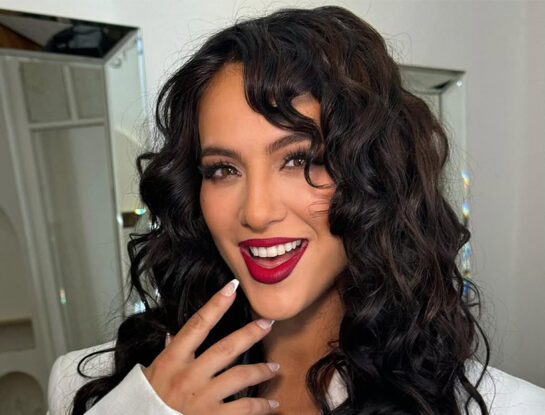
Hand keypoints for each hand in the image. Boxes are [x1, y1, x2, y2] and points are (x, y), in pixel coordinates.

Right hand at [143, 279, 279, 413]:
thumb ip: (169, 353)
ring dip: (261, 371)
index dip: (216, 305)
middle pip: (226, 348)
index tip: (231, 287)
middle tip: (266, 323)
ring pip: (240, 376)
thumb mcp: (153, 373)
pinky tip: (271, 405)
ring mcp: (201, 398)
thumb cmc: (146, 402)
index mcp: (172, 360)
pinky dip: (261, 407)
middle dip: (249, 334)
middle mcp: (189, 376)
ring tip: (274, 368)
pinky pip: (243, 409)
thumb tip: (173, 335)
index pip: (197, 325)